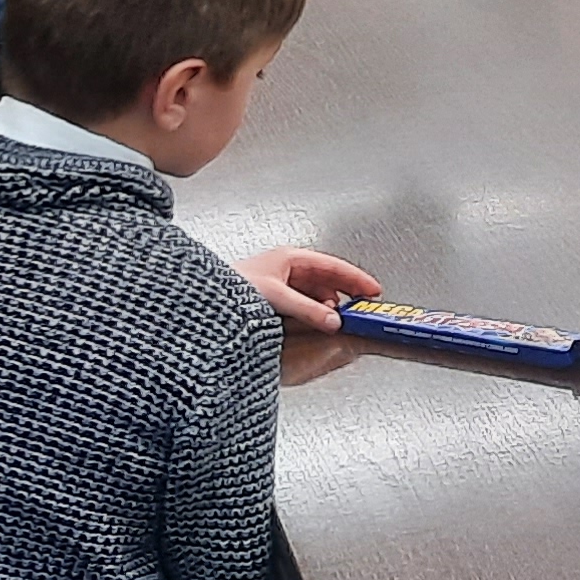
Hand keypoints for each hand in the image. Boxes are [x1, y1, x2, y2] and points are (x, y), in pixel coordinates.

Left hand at [234, 245, 378, 332]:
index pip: (333, 265)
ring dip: (328, 306)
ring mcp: (280, 283)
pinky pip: (303, 304)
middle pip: (326, 279)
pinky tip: (318, 321)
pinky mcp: (274, 299)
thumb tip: (333, 319)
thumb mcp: (277, 297)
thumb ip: (308, 310)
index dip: (356, 277)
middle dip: (345, 293)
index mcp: (290, 258)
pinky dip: (315, 312)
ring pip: (315, 293)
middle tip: (362, 307)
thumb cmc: (231, 287)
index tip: (373, 289)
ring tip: (338, 318)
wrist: (206, 300)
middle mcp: (286, 268)